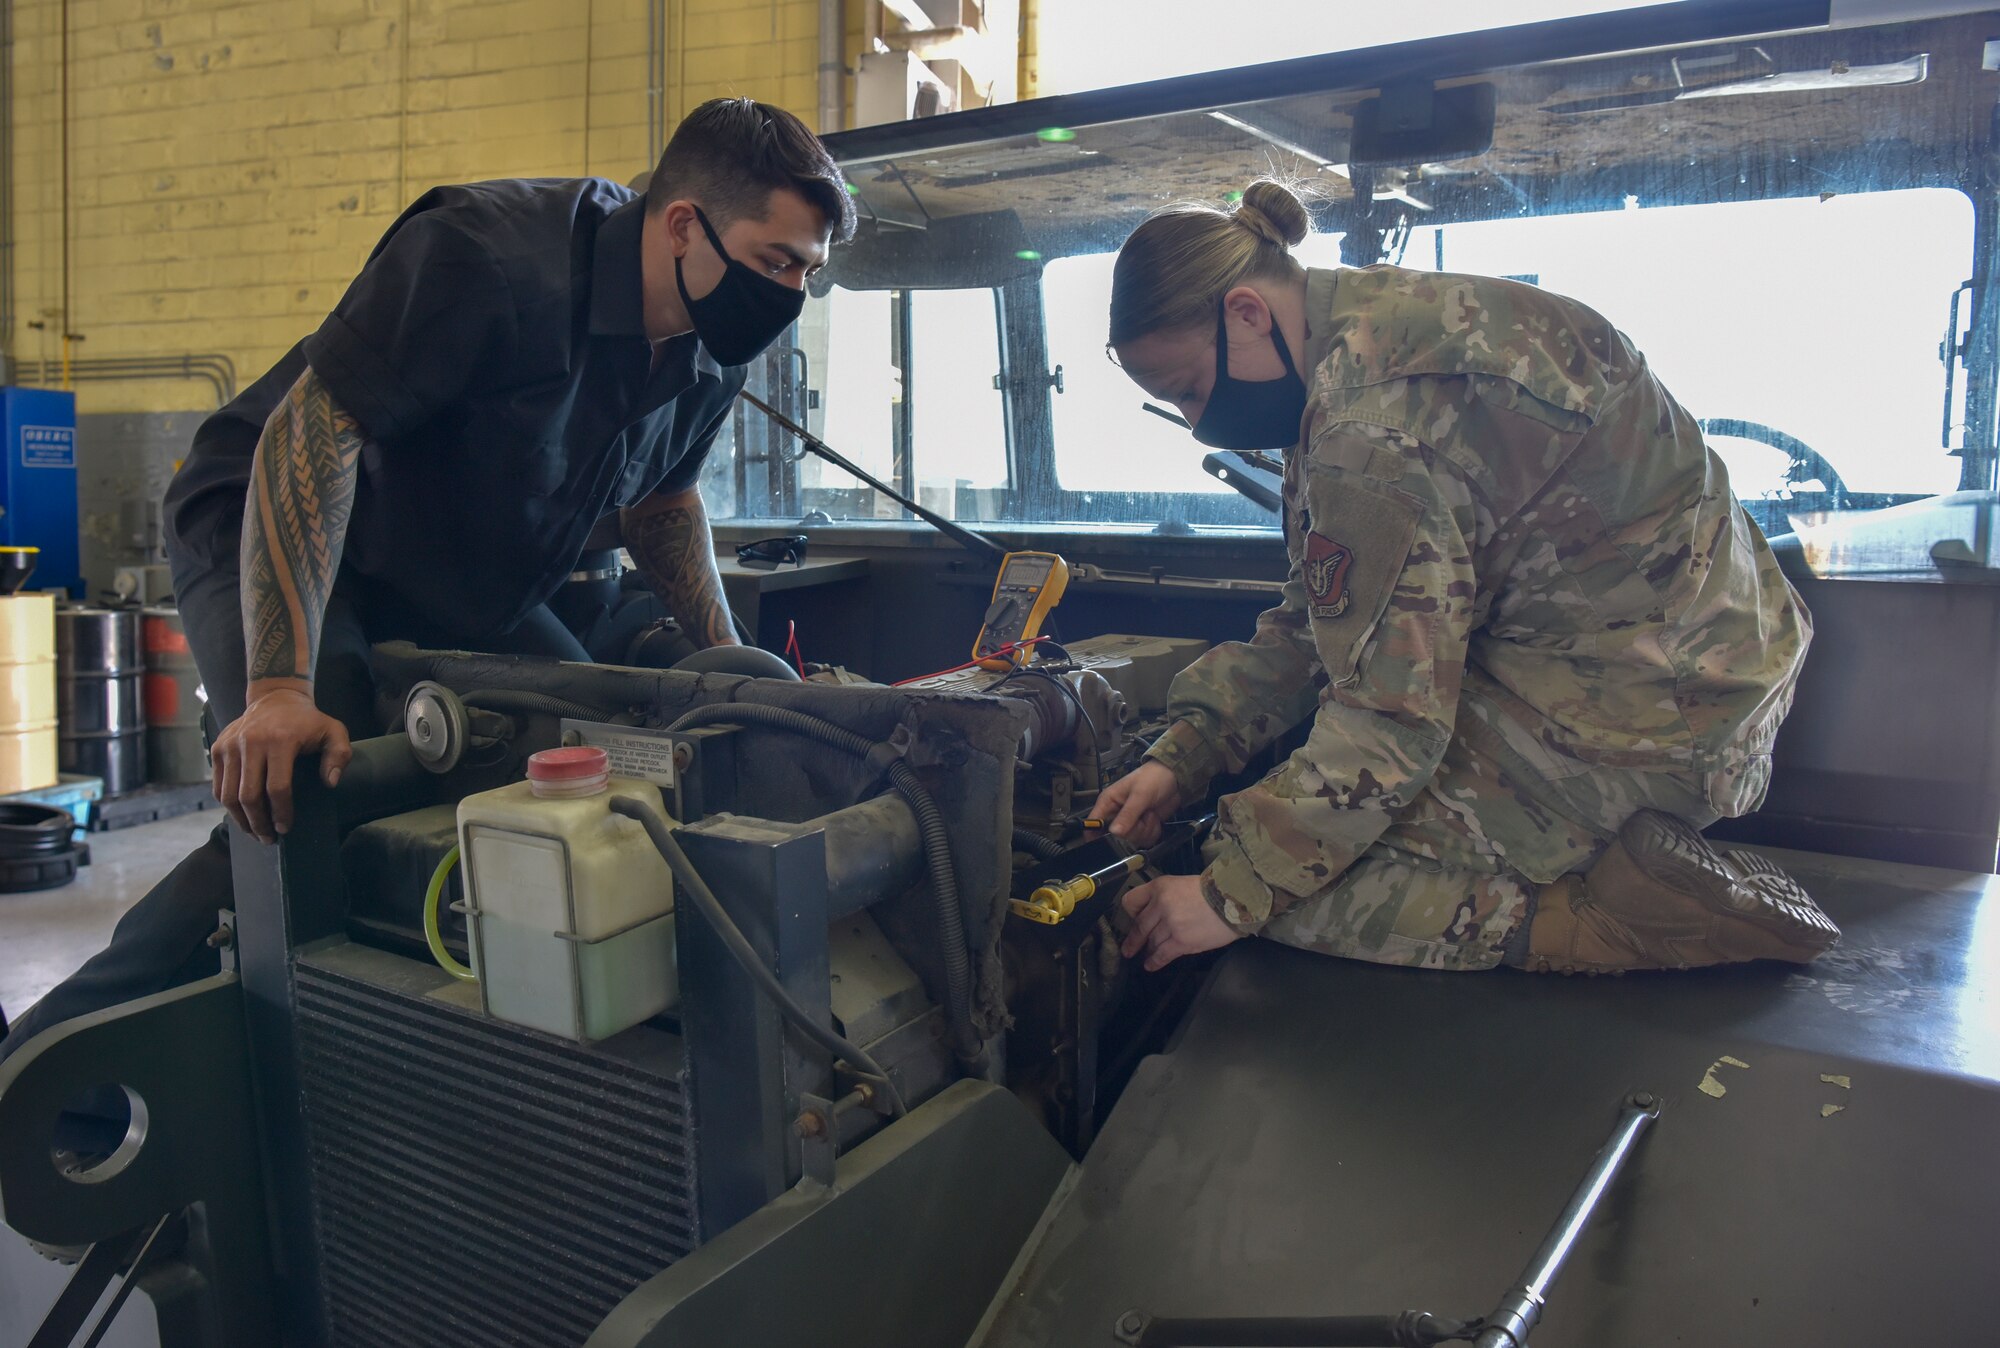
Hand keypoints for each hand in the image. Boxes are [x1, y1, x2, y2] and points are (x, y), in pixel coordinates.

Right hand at [210, 687, 352, 843]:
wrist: (275, 697)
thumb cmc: (308, 721)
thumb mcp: (334, 732)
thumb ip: (339, 756)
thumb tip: (330, 783)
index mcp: (280, 739)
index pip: (277, 787)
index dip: (281, 812)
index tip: (286, 828)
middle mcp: (251, 742)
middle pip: (248, 795)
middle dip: (259, 822)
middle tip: (269, 838)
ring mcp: (230, 745)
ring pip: (228, 794)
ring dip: (241, 819)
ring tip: (255, 832)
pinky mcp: (218, 748)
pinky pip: (218, 786)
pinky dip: (228, 805)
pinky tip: (242, 815)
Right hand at [1094, 761, 1182, 847]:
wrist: (1174, 778)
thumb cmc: (1153, 778)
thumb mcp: (1140, 795)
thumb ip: (1127, 814)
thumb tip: (1114, 832)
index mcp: (1109, 802)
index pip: (1093, 823)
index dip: (1095, 835)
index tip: (1108, 841)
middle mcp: (1117, 814)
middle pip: (1116, 836)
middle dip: (1133, 830)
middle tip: (1142, 816)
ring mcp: (1131, 822)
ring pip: (1132, 839)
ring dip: (1145, 830)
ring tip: (1150, 813)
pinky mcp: (1143, 827)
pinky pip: (1144, 839)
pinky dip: (1153, 831)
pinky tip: (1155, 819)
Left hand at [1120, 874, 1240, 971]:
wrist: (1234, 899)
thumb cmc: (1213, 889)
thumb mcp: (1182, 883)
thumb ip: (1166, 896)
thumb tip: (1157, 912)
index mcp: (1159, 887)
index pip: (1132, 901)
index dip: (1131, 913)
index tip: (1132, 920)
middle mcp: (1160, 905)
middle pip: (1139, 926)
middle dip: (1133, 940)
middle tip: (1128, 949)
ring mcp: (1170, 924)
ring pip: (1151, 941)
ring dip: (1148, 950)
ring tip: (1146, 956)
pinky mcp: (1181, 942)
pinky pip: (1162, 955)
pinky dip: (1154, 962)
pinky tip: (1150, 966)